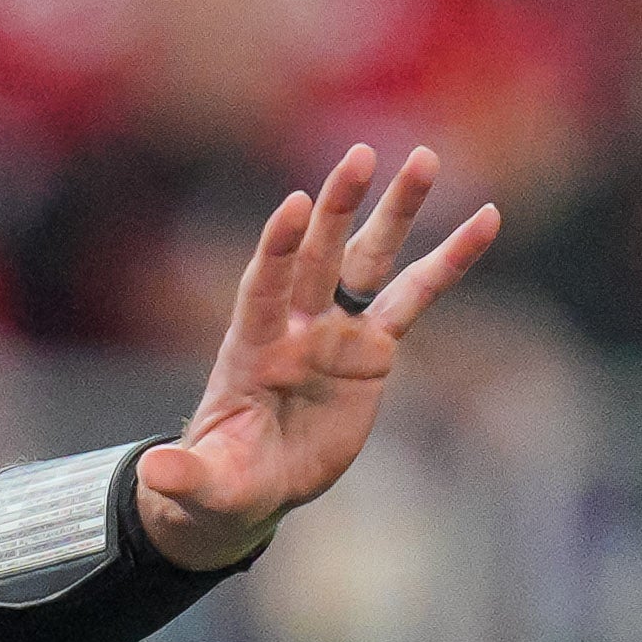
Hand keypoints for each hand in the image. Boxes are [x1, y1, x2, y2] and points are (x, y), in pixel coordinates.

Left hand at [137, 143, 499, 572]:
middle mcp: (294, 326)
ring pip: (369, 260)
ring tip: (425, 158)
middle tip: (360, 155)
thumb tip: (155, 475)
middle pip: (318, 255)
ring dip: (396, 212)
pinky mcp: (372, 347)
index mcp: (249, 349)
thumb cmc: (219, 482)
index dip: (277, 248)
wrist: (252, 485)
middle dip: (338, 208)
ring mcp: (336, 331)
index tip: (294, 205)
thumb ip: (185, 475)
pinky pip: (415, 297)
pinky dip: (449, 260)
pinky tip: (486, 219)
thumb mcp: (201, 486)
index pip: (262, 287)